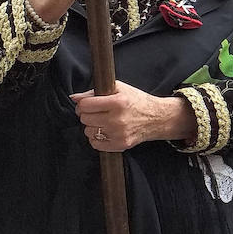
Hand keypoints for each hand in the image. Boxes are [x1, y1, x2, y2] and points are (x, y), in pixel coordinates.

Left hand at [71, 81, 198, 151]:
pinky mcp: (121, 145)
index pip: (85, 105)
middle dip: (87, 115)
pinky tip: (105, 131)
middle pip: (85, 119)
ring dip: (92, 127)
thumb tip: (74, 97)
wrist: (157, 118)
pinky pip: (95, 144)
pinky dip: (97, 138)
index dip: (82, 104)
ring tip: (102, 122)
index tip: (87, 105)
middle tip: (96, 113)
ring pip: (88, 132)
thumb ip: (95, 91)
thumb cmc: (137, 102)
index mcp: (118, 102)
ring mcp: (119, 133)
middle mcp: (118, 119)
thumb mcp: (119, 89)